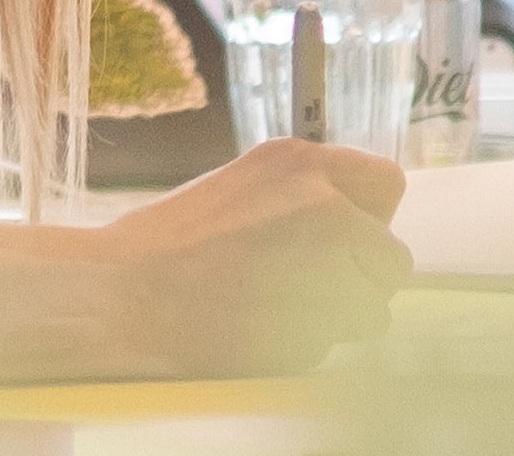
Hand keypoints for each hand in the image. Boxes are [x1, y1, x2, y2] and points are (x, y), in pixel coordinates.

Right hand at [86, 138, 412, 376]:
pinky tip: (252, 329)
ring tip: (274, 308)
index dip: (372, 217)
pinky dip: (299, 347)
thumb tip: (360, 224)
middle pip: (392, 259)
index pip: (387, 184)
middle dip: (363, 279)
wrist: (121, 295)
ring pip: (372, 312)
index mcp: (302, 164)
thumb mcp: (244, 186)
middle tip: (312, 284)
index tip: (351, 238)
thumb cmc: (171, 243)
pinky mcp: (308, 330)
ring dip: (338, 320)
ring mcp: (321, 271)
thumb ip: (306, 196)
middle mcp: (324, 209)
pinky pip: (330, 348)